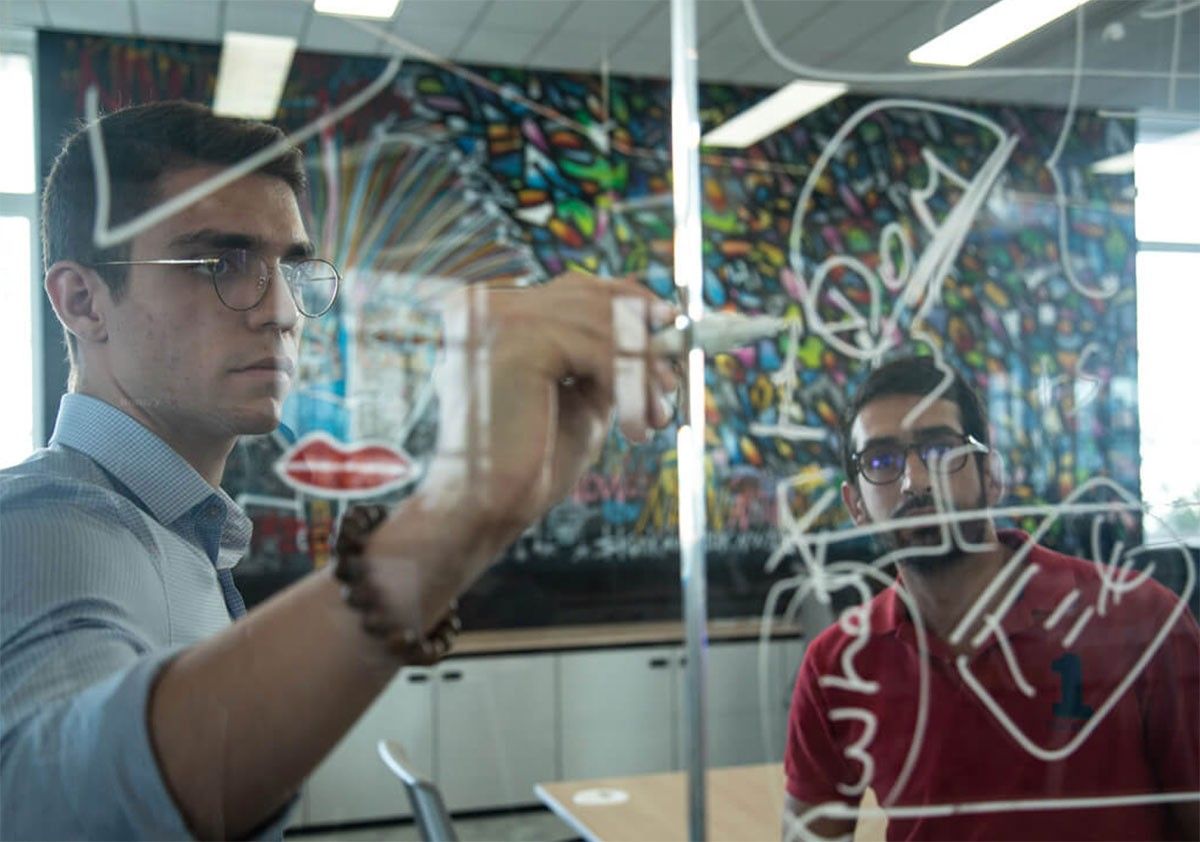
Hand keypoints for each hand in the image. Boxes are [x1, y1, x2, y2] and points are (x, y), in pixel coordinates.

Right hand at [359, 272, 676, 635]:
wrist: (485, 507)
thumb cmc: (527, 462)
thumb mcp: (576, 395)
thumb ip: (604, 357)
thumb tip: (661, 328)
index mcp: (487, 311)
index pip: (573, 287)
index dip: (629, 303)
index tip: (670, 327)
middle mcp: (484, 304)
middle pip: (590, 297)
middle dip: (642, 339)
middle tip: (673, 379)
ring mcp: (496, 318)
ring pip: (599, 324)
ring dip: (641, 371)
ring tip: (657, 414)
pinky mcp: (517, 340)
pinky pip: (597, 349)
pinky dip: (629, 385)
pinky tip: (636, 427)